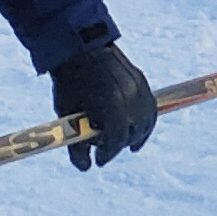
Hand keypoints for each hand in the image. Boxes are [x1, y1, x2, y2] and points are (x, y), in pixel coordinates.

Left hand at [52, 33, 157, 171]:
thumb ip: (76, 143)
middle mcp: (129, 98)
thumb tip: (85, 168)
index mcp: (111, 106)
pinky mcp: (142, 81)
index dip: (107, 154)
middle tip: (107, 149)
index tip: (99, 161)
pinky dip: (145, 120)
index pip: (116, 140)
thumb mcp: (67, 113)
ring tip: (130, 144)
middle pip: (132, 133)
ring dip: (138, 135)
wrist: (78, 47)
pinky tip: (138, 127)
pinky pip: (149, 108)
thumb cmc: (69, 81)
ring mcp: (138, 88)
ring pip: (146, 121)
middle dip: (120, 144)